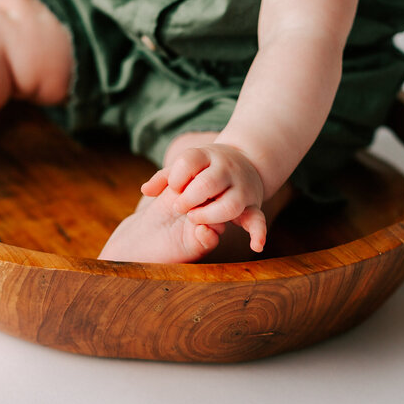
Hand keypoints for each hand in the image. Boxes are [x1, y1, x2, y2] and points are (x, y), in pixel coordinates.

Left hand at [142, 143, 267, 252]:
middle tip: (179, 207)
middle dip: (189, 199)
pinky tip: (255, 246)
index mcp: (206, 157)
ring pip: (230, 205)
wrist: (246, 162)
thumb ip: (164, 178)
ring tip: (195, 219)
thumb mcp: (186, 166)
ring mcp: (241, 188)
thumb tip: (145, 190)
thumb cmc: (206, 169)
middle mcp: (226, 170)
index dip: (176, 177)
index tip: (174, 186)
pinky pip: (258, 220)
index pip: (189, 161)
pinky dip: (258, 233)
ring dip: (210, 215)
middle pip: (208, 184)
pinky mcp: (253, 205)